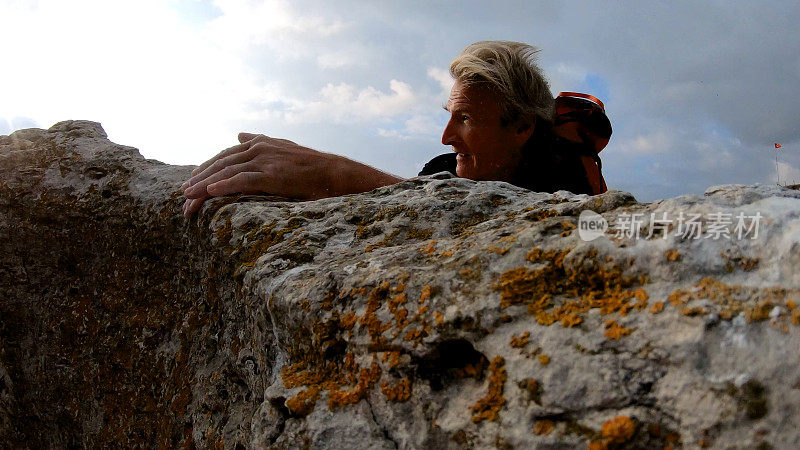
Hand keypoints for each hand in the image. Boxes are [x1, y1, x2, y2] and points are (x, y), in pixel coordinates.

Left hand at [181, 133, 337, 216]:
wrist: (334, 172)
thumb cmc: (311, 164)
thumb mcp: (282, 146)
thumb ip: (260, 139)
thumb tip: (239, 132)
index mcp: (259, 142)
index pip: (225, 155)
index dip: (207, 167)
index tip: (192, 179)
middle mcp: (258, 148)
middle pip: (220, 164)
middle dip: (199, 179)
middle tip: (183, 194)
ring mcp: (264, 160)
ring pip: (226, 173)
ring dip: (204, 186)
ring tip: (188, 198)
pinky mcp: (271, 175)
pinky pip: (241, 180)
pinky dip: (223, 186)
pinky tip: (209, 193)